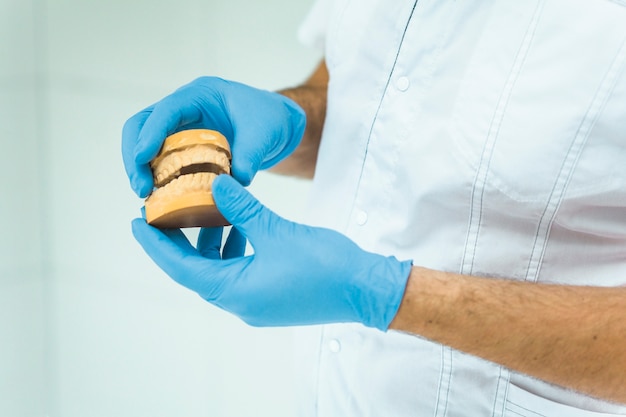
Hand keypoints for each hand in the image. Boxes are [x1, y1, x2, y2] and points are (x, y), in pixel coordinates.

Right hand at [122, 77, 305, 196]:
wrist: (277, 126)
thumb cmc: (269, 120)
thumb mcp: (265, 134)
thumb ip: (251, 155)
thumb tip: (236, 183)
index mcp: (200, 95)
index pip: (167, 110)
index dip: (151, 133)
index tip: (141, 158)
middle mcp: (184, 109)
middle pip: (142, 125)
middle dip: (135, 155)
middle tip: (141, 187)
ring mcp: (180, 128)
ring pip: (145, 143)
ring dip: (141, 169)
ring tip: (147, 197)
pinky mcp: (183, 148)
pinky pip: (161, 161)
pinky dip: (157, 178)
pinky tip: (160, 198)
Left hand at [131, 175, 412, 329]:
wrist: (364, 289)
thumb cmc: (324, 264)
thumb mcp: (277, 230)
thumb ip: (243, 207)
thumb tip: (215, 183)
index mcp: (236, 291)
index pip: (181, 268)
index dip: (155, 245)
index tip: (135, 222)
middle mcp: (241, 303)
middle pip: (196, 272)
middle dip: (179, 242)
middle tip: (165, 212)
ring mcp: (256, 302)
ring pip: (218, 272)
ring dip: (210, 244)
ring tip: (208, 212)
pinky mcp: (271, 297)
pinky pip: (239, 273)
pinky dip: (233, 250)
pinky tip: (242, 227)